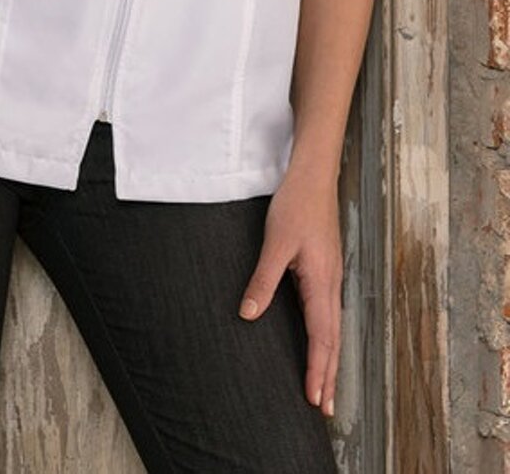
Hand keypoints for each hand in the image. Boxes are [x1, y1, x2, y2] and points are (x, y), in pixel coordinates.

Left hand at [237, 161, 341, 417]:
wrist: (314, 176)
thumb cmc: (296, 205)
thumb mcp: (275, 242)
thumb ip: (263, 279)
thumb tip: (249, 314)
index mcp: (321, 282)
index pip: (321, 337)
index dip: (318, 370)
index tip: (315, 398)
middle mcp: (331, 284)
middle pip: (332, 339)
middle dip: (329, 374)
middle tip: (325, 408)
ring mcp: (331, 276)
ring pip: (333, 327)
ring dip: (329, 358)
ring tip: (325, 386)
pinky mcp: (326, 269)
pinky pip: (329, 313)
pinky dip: (327, 336)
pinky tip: (321, 342)